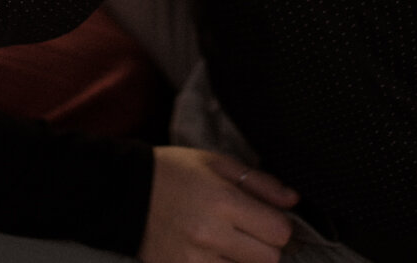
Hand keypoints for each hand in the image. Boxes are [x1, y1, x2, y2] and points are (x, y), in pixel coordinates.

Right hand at [140, 146, 298, 262]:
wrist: (122, 193)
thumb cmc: (172, 172)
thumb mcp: (216, 163)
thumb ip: (259, 183)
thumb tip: (293, 201)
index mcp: (222, 201)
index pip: (279, 232)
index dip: (280, 226)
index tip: (268, 219)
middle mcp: (210, 234)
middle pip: (269, 259)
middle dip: (265, 245)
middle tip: (248, 231)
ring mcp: (193, 260)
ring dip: (244, 260)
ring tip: (227, 242)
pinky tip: (213, 254)